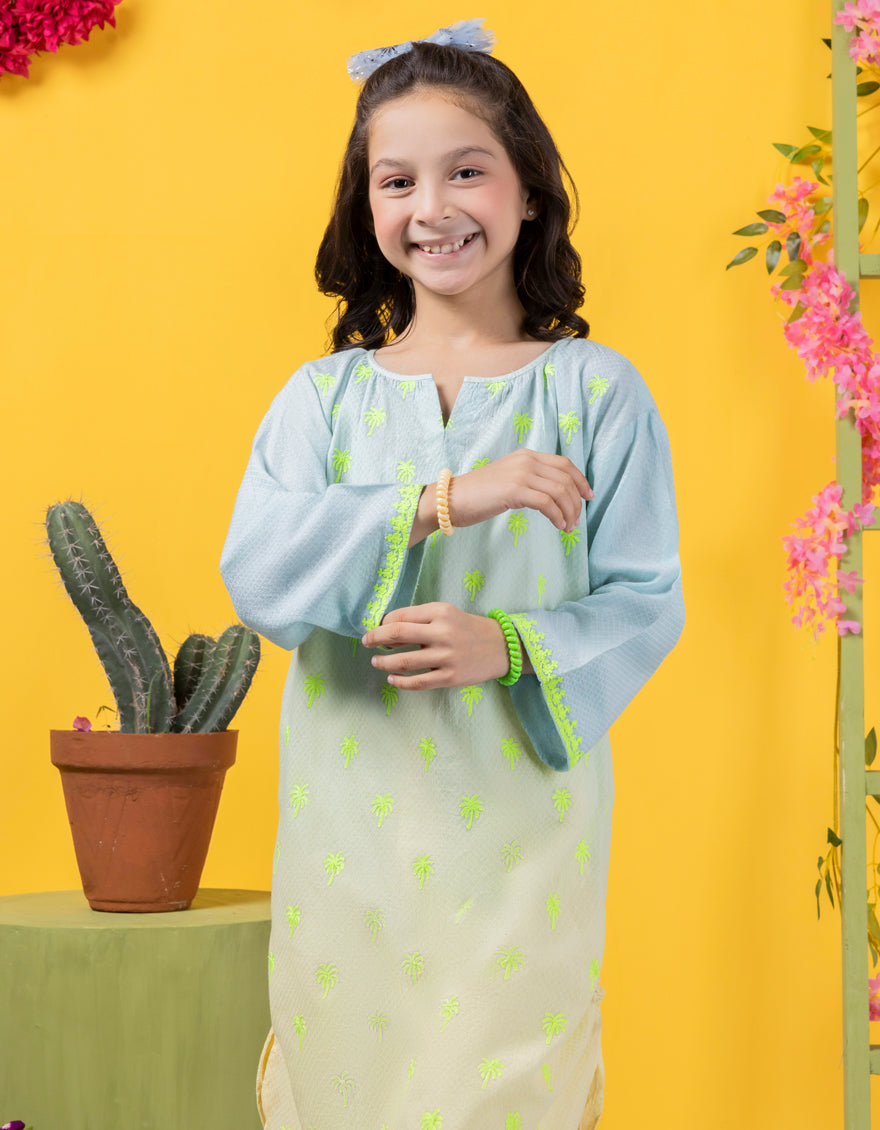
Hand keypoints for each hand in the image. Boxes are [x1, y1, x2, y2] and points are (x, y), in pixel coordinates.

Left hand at [361, 602, 509, 689]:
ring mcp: (446, 656)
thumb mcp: (447, 614)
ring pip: (403, 661)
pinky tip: (392, 680)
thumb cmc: (468, 628)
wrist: (501, 647)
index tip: (377, 629)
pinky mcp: (450, 677)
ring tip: (376, 662)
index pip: (400, 616)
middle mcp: (441, 632)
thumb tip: (387, 628)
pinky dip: (400, 682)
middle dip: (375, 639)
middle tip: (366, 642)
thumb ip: (421, 618)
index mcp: (439, 612)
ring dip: (384, 662)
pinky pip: (418, 682)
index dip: (382, 624)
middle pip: (396, 634)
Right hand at [451, 449, 592, 531]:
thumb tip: (554, 495)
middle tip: (577, 520)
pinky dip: (557, 516)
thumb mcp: (509, 480)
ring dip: (569, 511)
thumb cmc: (479, 494)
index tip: (588, 496)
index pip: (564, 463)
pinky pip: (546, 503)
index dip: (580, 480)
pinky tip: (559, 526)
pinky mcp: (514, 490)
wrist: (452, 498)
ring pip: (559, 491)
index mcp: (527, 455)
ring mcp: (520, 473)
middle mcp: (526, 460)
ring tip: (569, 527)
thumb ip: (530, 480)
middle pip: (565, 478)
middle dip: (576, 501)